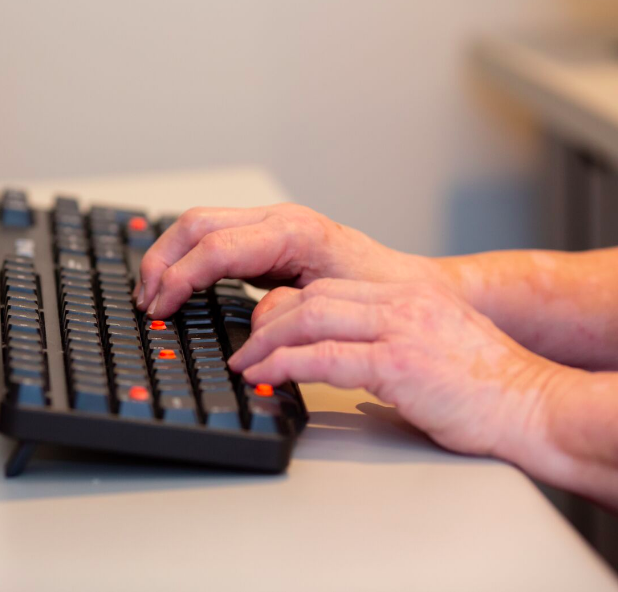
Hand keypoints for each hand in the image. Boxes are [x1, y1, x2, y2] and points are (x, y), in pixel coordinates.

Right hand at [135, 204, 435, 318]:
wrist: (412, 287)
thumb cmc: (383, 294)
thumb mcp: (334, 306)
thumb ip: (284, 313)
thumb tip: (245, 329)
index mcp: (293, 232)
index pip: (215, 246)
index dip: (180, 277)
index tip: (159, 307)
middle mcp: (278, 220)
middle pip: (197, 223)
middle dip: (163, 260)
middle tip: (146, 300)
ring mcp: (272, 225)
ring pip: (199, 224)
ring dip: (169, 256)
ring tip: (152, 292)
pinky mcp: (268, 239)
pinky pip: (214, 238)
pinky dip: (187, 259)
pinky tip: (178, 283)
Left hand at [230, 278, 559, 456]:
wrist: (534, 406)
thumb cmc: (486, 386)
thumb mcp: (430, 345)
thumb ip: (384, 341)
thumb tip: (336, 360)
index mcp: (406, 296)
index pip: (326, 289)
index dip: (284, 309)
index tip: (262, 331)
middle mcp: (400, 302)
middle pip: (310, 297)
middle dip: (266, 323)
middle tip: (244, 348)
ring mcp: (399, 328)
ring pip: (309, 318)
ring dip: (266, 343)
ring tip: (245, 364)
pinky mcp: (398, 362)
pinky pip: (324, 357)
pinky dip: (285, 365)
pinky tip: (267, 376)